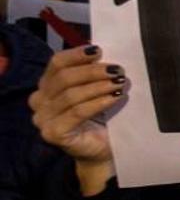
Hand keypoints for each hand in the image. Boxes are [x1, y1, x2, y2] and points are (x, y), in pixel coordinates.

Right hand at [28, 45, 123, 194]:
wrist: (101, 149)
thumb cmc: (99, 116)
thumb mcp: (94, 89)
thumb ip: (91, 73)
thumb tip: (101, 52)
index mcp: (46, 86)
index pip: (56, 63)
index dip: (77, 55)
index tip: (99, 50)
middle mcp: (39, 101)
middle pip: (64, 78)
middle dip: (93, 72)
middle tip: (118, 70)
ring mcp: (43, 119)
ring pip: (71, 95)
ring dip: (99, 86)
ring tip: (120, 83)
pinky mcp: (53, 133)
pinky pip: (77, 112)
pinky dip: (98, 102)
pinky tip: (114, 98)